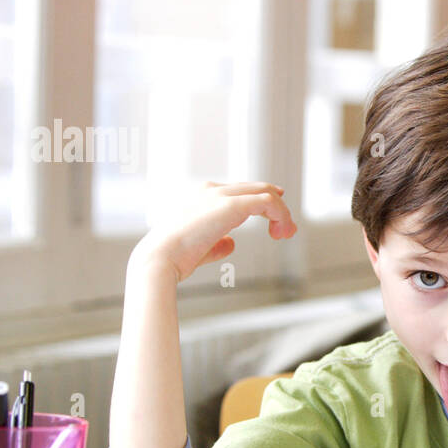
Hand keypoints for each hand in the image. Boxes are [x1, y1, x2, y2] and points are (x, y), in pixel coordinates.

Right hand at [133, 181, 297, 282]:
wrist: (161, 259)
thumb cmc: (175, 258)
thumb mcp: (201, 248)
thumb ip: (218, 243)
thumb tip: (231, 243)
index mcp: (202, 196)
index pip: (240, 190)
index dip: (262, 200)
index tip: (278, 216)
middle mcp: (212, 190)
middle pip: (256, 188)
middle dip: (277, 207)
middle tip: (287, 229)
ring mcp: (221, 195)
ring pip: (265, 192)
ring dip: (282, 213)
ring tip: (286, 234)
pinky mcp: (231, 204)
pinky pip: (267, 201)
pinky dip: (280, 214)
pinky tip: (281, 231)